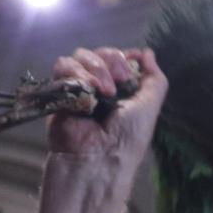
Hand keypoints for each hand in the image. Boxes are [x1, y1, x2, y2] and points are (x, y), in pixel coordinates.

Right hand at [30, 46, 167, 212]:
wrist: (98, 160)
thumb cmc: (127, 140)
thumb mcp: (150, 107)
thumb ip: (154, 79)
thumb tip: (147, 53)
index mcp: (122, 91)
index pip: (119, 58)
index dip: (123, 58)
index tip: (128, 72)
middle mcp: (100, 87)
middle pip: (100, 52)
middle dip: (110, 61)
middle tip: (116, 85)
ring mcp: (78, 89)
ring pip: (80, 56)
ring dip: (94, 68)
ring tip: (102, 92)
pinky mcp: (58, 93)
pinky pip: (62, 67)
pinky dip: (74, 73)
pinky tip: (85, 91)